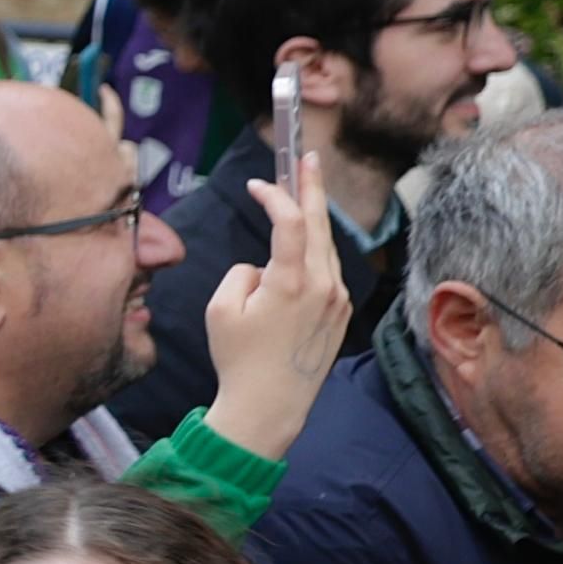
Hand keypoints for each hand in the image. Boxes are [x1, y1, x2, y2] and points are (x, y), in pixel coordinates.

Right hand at [196, 172, 346, 462]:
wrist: (271, 405)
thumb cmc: (239, 359)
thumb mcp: (221, 309)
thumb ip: (242, 273)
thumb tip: (263, 267)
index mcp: (291, 282)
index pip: (290, 222)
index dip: (276, 195)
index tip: (258, 183)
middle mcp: (323, 286)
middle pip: (319, 224)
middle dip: (311, 187)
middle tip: (309, 158)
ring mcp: (337, 300)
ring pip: (325, 248)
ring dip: (311, 222)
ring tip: (302, 196)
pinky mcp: (341, 313)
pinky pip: (327, 273)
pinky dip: (313, 255)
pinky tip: (300, 251)